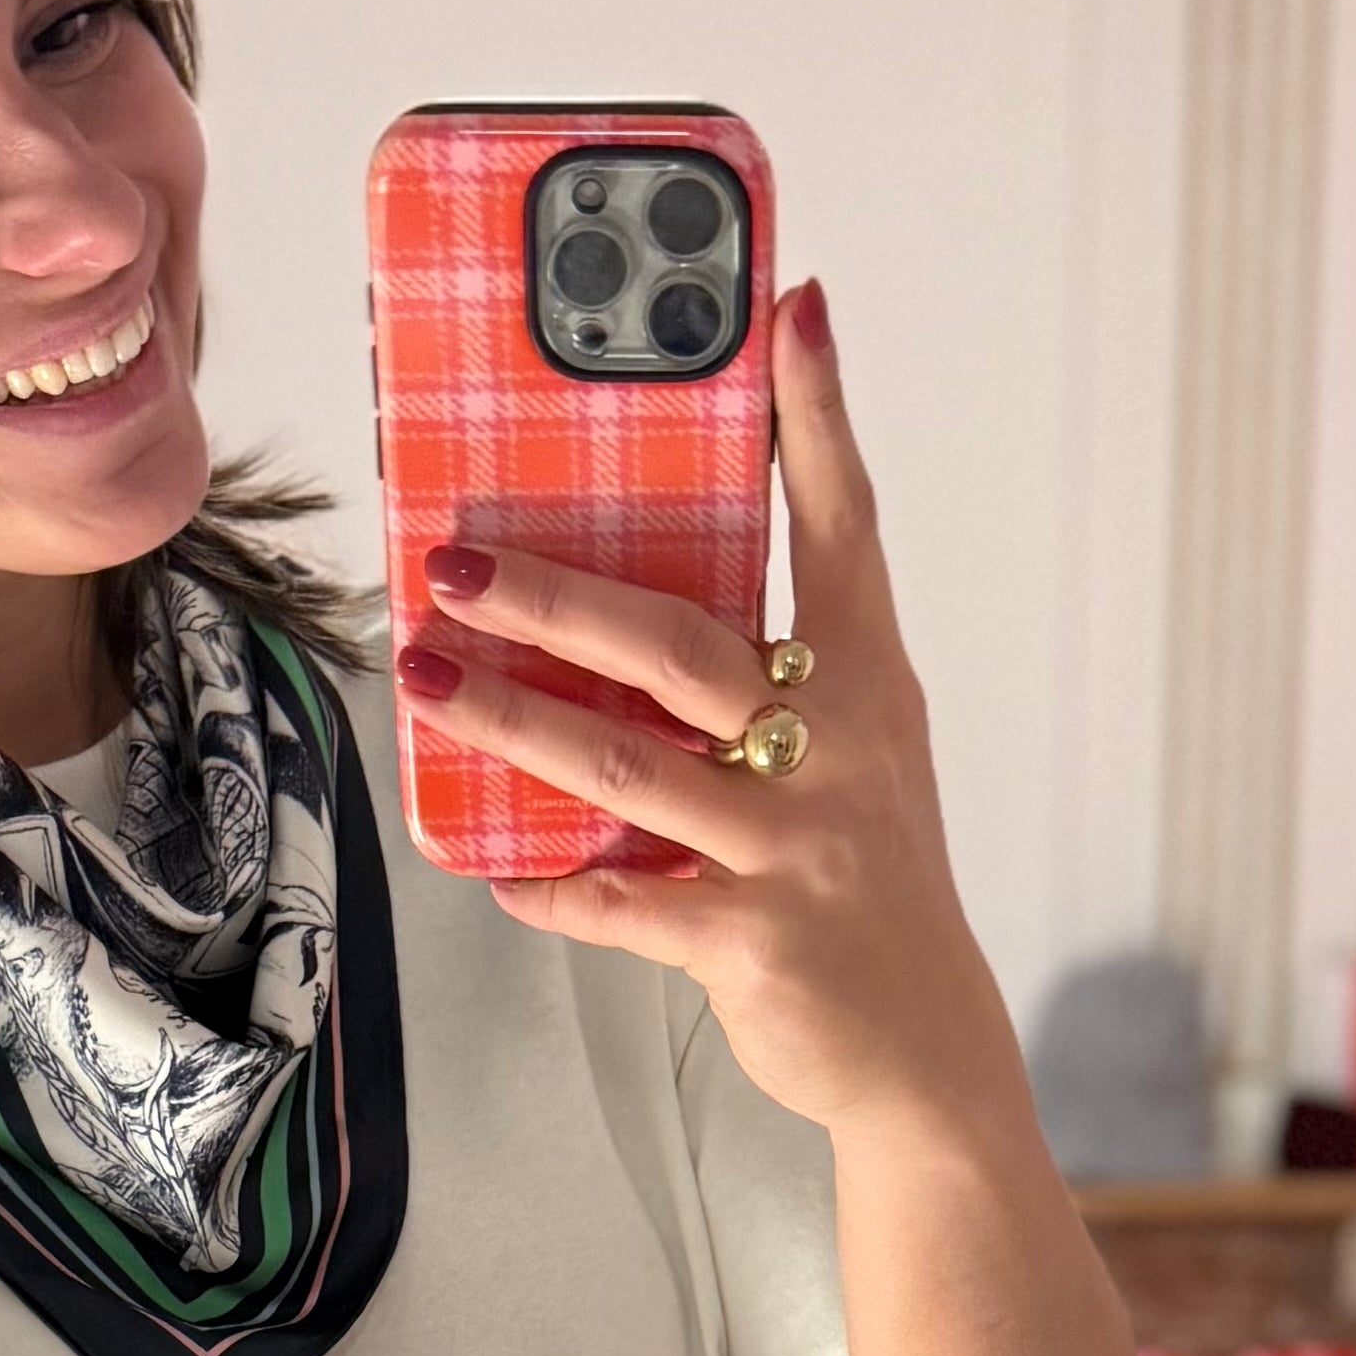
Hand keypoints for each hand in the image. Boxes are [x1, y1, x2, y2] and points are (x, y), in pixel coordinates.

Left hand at [390, 280, 1029, 1145]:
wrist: (926, 1050)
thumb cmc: (861, 878)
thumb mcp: (848, 756)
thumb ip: (762, 673)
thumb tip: (617, 596)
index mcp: (864, 681)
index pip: (845, 523)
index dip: (816, 415)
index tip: (787, 305)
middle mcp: (837, 749)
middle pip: (681, 645)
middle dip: (556, 596)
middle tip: (454, 557)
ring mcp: (797, 848)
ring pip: (631, 766)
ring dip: (514, 721)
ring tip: (429, 678)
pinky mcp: (755, 942)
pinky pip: (626, 902)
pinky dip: (552, 885)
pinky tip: (488, 866)